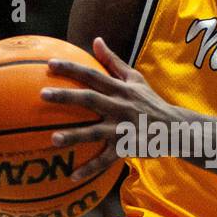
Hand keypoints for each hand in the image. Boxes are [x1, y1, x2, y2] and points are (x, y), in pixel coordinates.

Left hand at [41, 37, 185, 181]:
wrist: (174, 128)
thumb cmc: (149, 101)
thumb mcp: (135, 78)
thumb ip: (113, 60)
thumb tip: (95, 39)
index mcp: (120, 89)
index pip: (92, 75)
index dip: (72, 68)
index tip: (49, 64)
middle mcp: (120, 107)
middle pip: (90, 99)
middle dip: (66, 97)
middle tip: (42, 95)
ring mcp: (122, 128)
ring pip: (95, 132)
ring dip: (74, 136)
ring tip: (53, 140)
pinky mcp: (127, 148)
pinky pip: (106, 160)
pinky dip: (90, 169)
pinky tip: (72, 176)